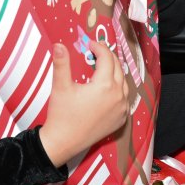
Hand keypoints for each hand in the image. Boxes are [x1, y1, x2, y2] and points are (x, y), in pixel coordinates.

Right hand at [39, 42, 128, 166]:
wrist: (64, 141)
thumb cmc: (62, 113)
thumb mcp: (60, 86)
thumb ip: (61, 63)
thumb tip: (59, 44)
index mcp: (105, 85)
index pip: (107, 58)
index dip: (99, 47)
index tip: (89, 43)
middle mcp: (118, 96)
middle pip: (118, 68)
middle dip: (107, 57)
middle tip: (95, 52)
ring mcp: (122, 109)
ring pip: (123, 83)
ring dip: (114, 71)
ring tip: (102, 67)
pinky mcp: (121, 119)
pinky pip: (125, 98)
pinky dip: (118, 88)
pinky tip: (108, 87)